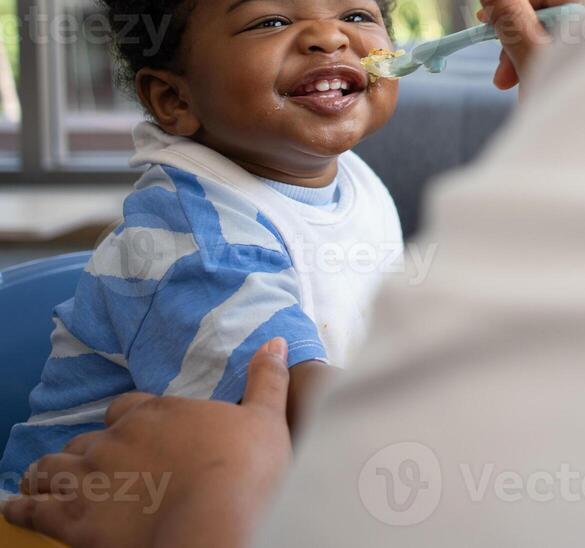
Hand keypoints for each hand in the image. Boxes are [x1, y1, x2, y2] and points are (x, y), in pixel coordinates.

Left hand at [2, 339, 292, 547]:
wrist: (216, 523)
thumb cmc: (247, 471)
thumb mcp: (266, 420)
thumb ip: (267, 380)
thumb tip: (276, 343)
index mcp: (158, 413)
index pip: (126, 408)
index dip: (126, 420)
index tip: (132, 431)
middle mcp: (117, 439)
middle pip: (88, 439)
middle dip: (89, 449)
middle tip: (95, 463)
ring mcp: (92, 477)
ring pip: (55, 468)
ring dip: (48, 472)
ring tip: (42, 479)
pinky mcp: (74, 518)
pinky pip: (34, 508)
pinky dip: (21, 506)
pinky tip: (14, 505)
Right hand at [471, 0, 584, 92]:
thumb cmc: (570, 102)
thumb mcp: (533, 58)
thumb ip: (509, 16)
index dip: (511, 2)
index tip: (483, 24)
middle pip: (555, 14)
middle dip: (520, 39)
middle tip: (502, 78)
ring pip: (562, 38)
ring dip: (531, 58)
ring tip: (518, 90)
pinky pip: (575, 58)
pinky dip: (552, 69)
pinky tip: (538, 91)